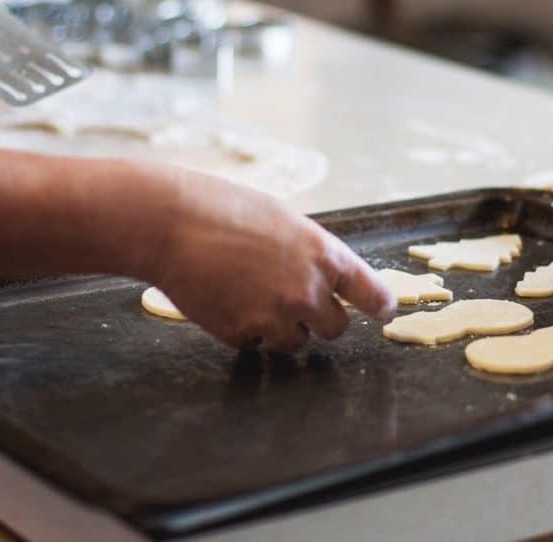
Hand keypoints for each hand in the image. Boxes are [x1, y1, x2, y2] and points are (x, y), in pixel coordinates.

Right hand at [144, 169, 395, 350]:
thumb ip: (309, 253)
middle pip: (336, 328)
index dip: (380, 304)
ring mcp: (275, 317)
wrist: (170, 223)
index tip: (382, 309)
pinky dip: (244, 329)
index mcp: (325, 256)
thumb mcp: (283, 220)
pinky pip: (255, 343)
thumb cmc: (224, 208)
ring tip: (251, 293)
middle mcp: (308, 292)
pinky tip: (225, 298)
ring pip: (296, 342)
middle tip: (292, 298)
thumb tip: (322, 277)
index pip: (373, 295)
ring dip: (281, 327)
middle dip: (319, 318)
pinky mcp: (241, 334)